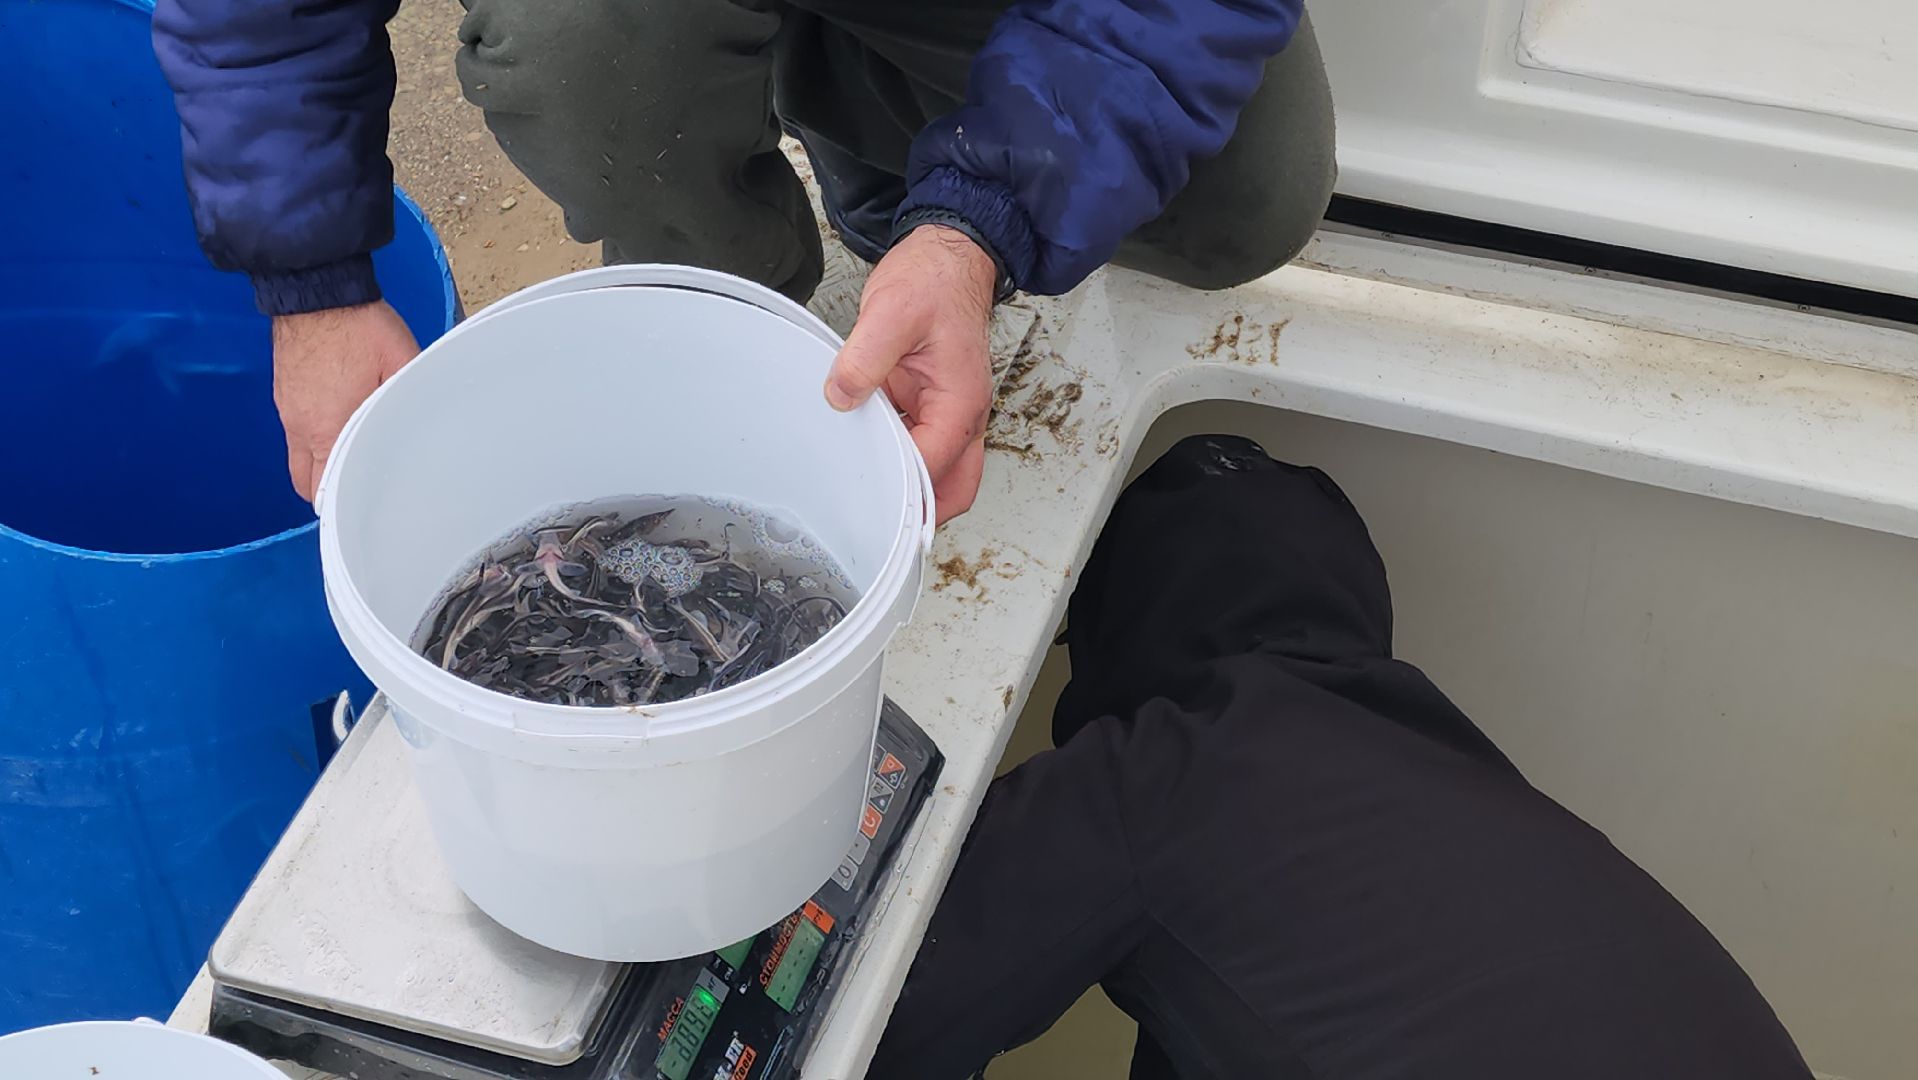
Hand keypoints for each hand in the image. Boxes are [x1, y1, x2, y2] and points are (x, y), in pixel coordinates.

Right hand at [271, 301, 419, 501]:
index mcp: (328, 428)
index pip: (324, 490)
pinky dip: (311, 441)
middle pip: (304, 482)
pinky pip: (294, 432)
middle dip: (327, 493)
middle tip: (356, 489)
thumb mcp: (401, 362)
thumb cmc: (356, 325)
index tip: (362, 508)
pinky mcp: (284, 393)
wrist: (316, 291)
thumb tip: (427, 419)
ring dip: (318, 466)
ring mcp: (288, 410)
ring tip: (349, 462)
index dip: (342, 505)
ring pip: (297, 458)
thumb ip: (410, 396)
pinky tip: (337, 428)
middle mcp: (301, 426)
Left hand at [825, 225, 996, 523]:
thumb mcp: (891, 312)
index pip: (934, 465)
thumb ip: (864, 359)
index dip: (904, 490)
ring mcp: (948, 412)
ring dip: (908, 486)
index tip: (871, 502)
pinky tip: (864, 455)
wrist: (946, 256)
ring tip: (865, 493)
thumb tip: (841, 396)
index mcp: (961, 401)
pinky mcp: (930, 404)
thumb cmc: (934, 281)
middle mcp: (962, 414)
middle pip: (954, 489)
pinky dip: (897, 459)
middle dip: (922, 513)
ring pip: (939, 473)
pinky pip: (919, 445)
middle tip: (876, 521)